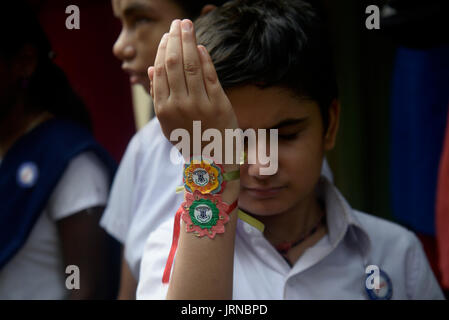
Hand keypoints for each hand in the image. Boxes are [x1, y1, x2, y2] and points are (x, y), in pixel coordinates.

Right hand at [148, 19, 238, 160]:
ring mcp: (200, 104)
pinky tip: (201, 46)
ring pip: (191, 65)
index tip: (167, 37)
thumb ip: (158, 96)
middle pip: (174, 64)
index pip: (160, 71)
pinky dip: (204, 59)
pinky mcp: (218, 103)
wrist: (211, 160)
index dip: (163, 50)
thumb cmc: (188, 139)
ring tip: (187, 25)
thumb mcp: (167, 123)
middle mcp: (179, 105)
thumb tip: (151, 70)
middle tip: (177, 23)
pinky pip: (209, 75)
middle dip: (175, 39)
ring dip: (189, 41)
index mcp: (164, 109)